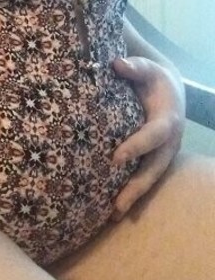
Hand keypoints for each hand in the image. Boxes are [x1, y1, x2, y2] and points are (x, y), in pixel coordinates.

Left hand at [110, 56, 185, 219]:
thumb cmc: (152, 78)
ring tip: (113, 215)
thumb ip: (134, 67)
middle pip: (154, 168)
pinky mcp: (153, 161)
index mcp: (168, 120)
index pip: (153, 135)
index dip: (136, 146)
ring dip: (133, 197)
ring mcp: (162, 155)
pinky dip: (131, 195)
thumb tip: (118, 63)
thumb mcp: (146, 68)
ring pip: (149, 179)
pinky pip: (143, 179)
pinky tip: (112, 211)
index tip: (115, 158)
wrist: (167, 89)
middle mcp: (169, 143)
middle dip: (136, 186)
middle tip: (116, 203)